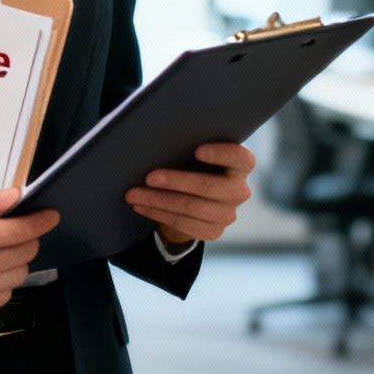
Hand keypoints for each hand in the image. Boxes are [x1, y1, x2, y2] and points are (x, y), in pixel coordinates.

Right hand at [0, 188, 59, 319]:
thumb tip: (16, 197)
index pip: (19, 232)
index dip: (40, 222)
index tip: (51, 215)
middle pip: (23, 255)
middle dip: (28, 238)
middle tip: (16, 229)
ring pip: (17, 277)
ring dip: (17, 261)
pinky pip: (1, 297)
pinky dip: (2, 282)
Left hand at [124, 142, 255, 244]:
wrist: (195, 199)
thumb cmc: (194, 166)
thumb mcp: (195, 155)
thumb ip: (189, 147)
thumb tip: (158, 141)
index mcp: (240, 166)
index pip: (241, 159)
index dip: (221, 154)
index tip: (196, 150)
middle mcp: (239, 191)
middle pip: (210, 187)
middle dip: (176, 181)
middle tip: (149, 177)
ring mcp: (228, 215)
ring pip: (191, 208)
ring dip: (157, 201)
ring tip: (133, 194)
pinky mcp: (213, 232)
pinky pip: (182, 224)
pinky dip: (157, 214)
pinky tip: (141, 206)